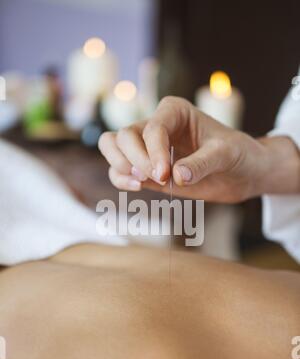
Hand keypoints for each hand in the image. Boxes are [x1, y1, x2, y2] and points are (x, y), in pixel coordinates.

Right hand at [99, 96, 299, 202]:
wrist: (241, 173)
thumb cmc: (237, 154)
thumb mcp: (226, 155)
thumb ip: (202, 163)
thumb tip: (177, 176)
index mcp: (175, 112)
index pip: (152, 129)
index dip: (153, 152)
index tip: (165, 175)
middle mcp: (156, 126)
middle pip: (123, 136)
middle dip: (135, 160)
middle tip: (158, 179)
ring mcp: (148, 148)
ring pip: (113, 147)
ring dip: (120, 166)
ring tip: (140, 183)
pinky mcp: (146, 169)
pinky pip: (119, 170)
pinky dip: (120, 178)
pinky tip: (137, 188)